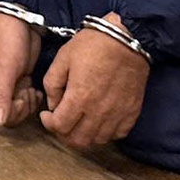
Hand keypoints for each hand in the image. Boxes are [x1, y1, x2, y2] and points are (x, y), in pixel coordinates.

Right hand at [0, 12, 42, 129]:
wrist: (22, 20)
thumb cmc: (7, 38)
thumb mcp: (4, 68)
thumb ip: (0, 96)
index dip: (7, 114)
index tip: (18, 101)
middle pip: (7, 114)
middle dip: (20, 109)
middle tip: (27, 95)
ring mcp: (10, 85)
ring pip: (18, 108)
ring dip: (28, 104)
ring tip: (32, 91)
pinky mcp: (22, 80)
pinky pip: (27, 99)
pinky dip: (34, 98)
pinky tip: (37, 89)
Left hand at [39, 21, 149, 154]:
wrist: (127, 38)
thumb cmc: (94, 44)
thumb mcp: (63, 58)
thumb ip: (52, 84)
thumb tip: (53, 105)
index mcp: (79, 98)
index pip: (60, 127)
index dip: (49, 124)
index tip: (47, 115)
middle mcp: (99, 111)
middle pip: (78, 140)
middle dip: (64, 135)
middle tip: (61, 122)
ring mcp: (117, 114)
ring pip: (97, 141)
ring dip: (84, 135)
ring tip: (80, 122)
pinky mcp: (132, 112)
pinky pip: (117, 135)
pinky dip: (106, 133)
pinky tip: (100, 120)